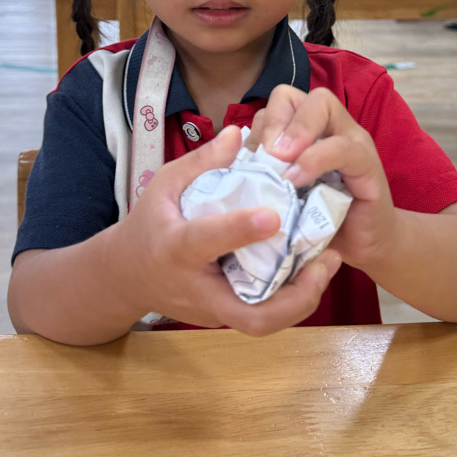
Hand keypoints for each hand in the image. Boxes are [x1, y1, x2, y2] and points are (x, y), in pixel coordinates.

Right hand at [118, 125, 341, 335]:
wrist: (127, 275)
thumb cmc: (149, 223)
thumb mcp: (164, 184)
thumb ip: (202, 161)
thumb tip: (238, 132)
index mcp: (176, 247)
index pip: (207, 241)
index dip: (240, 230)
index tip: (274, 215)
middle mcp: (198, 288)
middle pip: (250, 315)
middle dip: (295, 297)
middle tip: (327, 259)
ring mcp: (213, 311)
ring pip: (263, 324)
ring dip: (302, 299)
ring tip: (329, 263)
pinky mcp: (224, 318)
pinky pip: (262, 315)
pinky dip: (291, 298)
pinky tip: (314, 269)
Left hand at [246, 86, 398, 268]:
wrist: (362, 244)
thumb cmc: (317, 218)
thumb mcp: (283, 193)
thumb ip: (263, 174)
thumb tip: (226, 167)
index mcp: (305, 130)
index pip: (276, 103)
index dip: (260, 125)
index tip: (249, 159)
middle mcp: (328, 126)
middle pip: (294, 95)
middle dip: (274, 120)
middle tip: (265, 155)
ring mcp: (351, 140)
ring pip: (322, 103)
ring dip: (295, 129)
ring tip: (279, 160)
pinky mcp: (368, 164)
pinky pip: (342, 147)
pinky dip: (314, 159)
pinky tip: (297, 180)